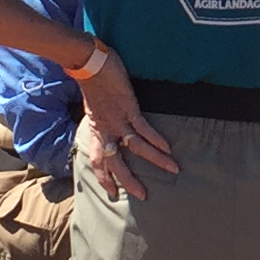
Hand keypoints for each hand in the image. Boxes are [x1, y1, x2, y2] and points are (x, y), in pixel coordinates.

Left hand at [75, 65, 177, 200]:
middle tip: (142, 195)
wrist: (88, 64)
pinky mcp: (128, 108)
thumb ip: (101, 115)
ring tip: (172, 169)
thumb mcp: (93, 104)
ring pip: (136, 147)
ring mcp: (118, 120)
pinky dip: (156, 139)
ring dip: (155, 160)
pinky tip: (168, 148)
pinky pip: (143, 128)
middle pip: (116, 163)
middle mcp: (106, 130)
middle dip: (128, 180)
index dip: (103, 177)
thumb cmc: (91, 80)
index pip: (98, 160)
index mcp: (97, 130)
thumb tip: (105, 118)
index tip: (110, 192)